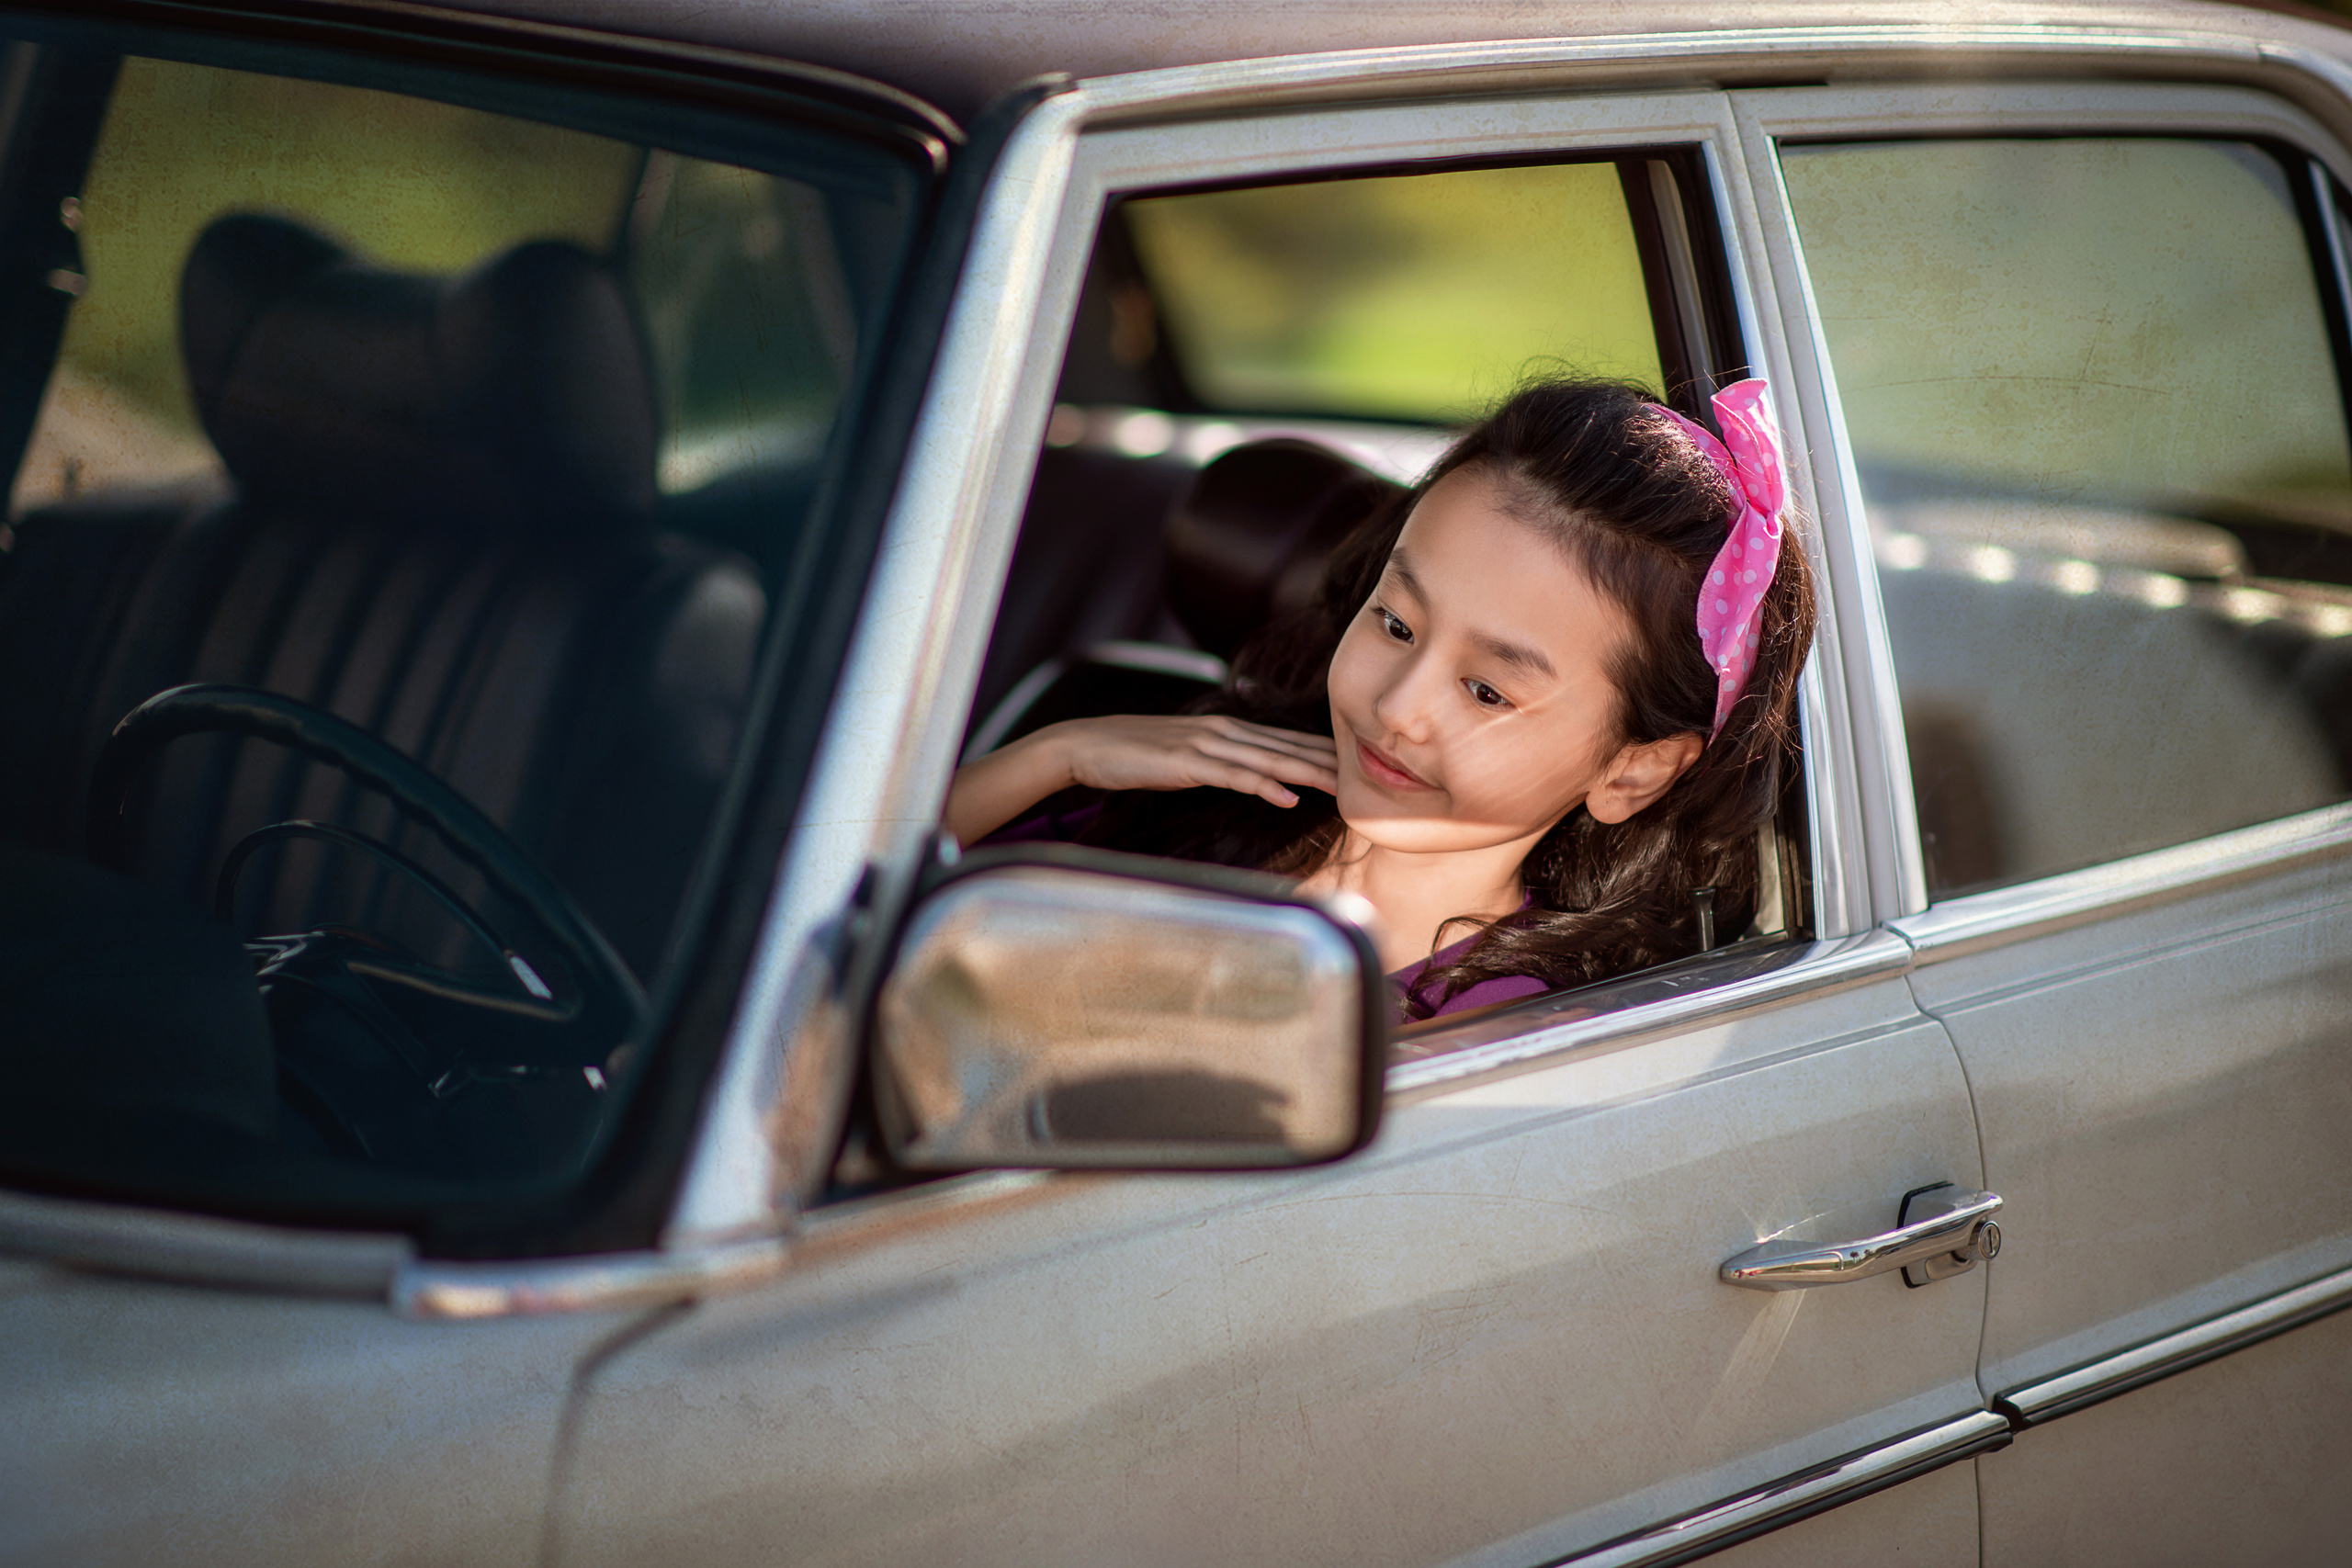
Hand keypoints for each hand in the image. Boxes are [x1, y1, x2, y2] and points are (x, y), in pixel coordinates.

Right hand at [1050, 714, 1339, 808]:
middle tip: (1369, 774)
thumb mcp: (1186, 757)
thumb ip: (1218, 762)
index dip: (1322, 751)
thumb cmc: (1135, 754)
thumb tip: (1247, 777)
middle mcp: (1223, 731)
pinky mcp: (1187, 764)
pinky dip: (1264, 786)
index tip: (1357, 764)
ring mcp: (1206, 745)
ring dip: (1308, 773)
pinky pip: (1233, 776)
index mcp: (1226, 729)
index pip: (1284, 740)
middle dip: (1329, 761)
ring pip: (1269, 759)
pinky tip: (1287, 798)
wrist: (1088, 745)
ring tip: (1342, 787)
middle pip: (1287, 747)